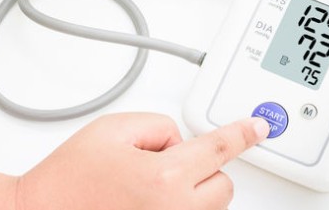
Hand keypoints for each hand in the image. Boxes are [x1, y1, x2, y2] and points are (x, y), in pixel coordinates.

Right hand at [15, 113, 269, 209]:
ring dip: (192, 193)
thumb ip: (158, 126)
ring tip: (148, 189)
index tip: (260, 127)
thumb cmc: (67, 179)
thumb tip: (181, 142)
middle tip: (162, 165)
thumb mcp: (112, 129)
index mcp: (163, 177)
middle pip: (223, 184)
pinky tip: (150, 202)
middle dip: (203, 169)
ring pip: (210, 207)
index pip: (220, 148)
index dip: (244, 133)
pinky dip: (180, 208)